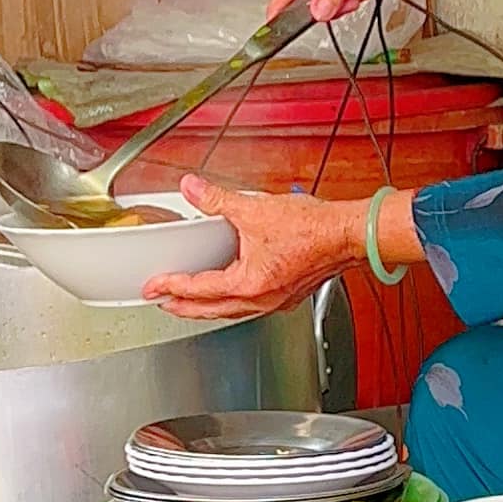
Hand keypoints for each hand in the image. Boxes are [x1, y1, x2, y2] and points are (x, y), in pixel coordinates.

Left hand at [146, 176, 362, 319]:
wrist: (349, 234)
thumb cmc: (314, 228)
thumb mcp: (255, 209)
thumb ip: (217, 200)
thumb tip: (192, 188)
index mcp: (249, 283)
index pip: (199, 289)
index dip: (171, 287)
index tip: (154, 287)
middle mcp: (261, 299)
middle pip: (211, 311)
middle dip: (183, 308)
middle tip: (163, 303)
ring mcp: (276, 300)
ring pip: (231, 313)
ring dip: (208, 308)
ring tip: (192, 301)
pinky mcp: (289, 294)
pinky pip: (251, 307)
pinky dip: (233, 303)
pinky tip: (233, 291)